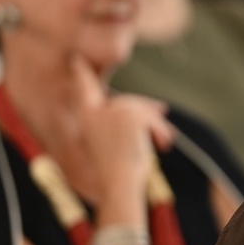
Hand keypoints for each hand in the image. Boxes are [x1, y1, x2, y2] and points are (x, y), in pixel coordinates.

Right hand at [72, 58, 172, 218]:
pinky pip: (154, 119)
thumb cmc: (117, 173)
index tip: (76, 59)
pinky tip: (162, 146)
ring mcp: (114, 110)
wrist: (118, 185)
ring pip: (145, 112)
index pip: (84, 89)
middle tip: (166, 128)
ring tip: (163, 146)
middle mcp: (97, 110)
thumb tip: (161, 106)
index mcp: (87, 118)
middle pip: (130, 102)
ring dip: (157, 129)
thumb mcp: (118, 144)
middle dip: (150, 115)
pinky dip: (162, 133)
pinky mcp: (132, 115)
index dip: (82, 74)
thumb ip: (127, 124)